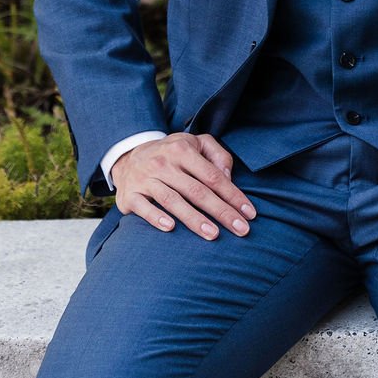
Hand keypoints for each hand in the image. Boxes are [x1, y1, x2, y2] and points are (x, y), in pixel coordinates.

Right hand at [110, 132, 256, 239]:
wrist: (128, 156)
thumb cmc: (172, 154)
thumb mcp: (196, 143)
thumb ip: (217, 156)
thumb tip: (228, 179)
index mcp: (183, 150)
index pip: (213, 176)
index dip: (233, 195)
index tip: (249, 214)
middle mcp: (164, 163)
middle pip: (197, 191)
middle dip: (221, 212)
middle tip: (241, 230)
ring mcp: (145, 179)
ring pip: (173, 200)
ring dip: (194, 219)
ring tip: (213, 235)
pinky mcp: (129, 195)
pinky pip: (144, 207)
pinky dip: (156, 218)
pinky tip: (171, 228)